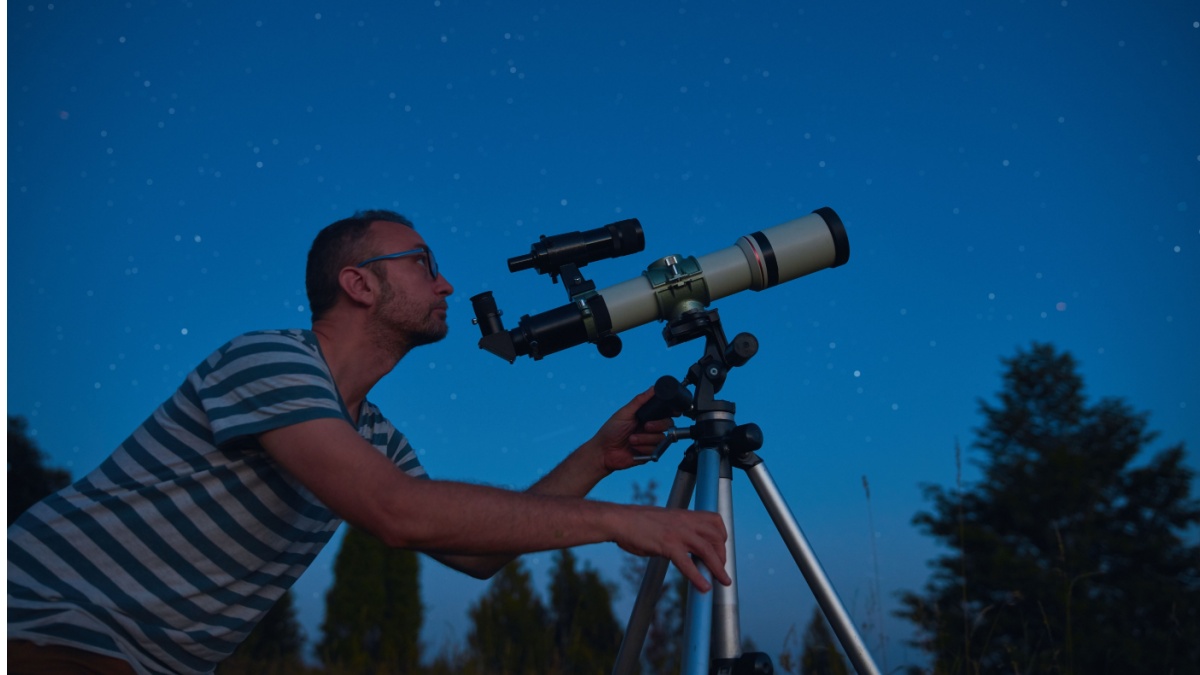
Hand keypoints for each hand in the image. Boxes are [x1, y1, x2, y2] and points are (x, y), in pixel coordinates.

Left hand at [589, 388, 672, 472]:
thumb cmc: (610, 431)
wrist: (603, 452)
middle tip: (646, 426)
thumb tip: (653, 388)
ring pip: (661, 438)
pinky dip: (644, 448)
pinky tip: (634, 448)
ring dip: (645, 438)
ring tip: (631, 439)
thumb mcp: (624, 413)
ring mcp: (650, 441)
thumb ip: (640, 401)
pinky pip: (655, 450)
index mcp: (646, 416)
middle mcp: (650, 428)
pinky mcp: (649, 453)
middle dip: (658, 425)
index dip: (671, 411)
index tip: (673, 412)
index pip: (664, 412)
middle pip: (667, 424)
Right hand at [615, 505, 731, 591]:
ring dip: (718, 568)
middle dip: (722, 555)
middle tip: (720, 570)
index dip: (722, 537)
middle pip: (716, 537)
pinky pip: (687, 563)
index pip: (715, 521)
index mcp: (684, 515)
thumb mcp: (664, 521)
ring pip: (707, 550)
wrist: (619, 520)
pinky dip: (697, 577)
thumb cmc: (637, 522)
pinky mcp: (667, 545)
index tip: (721, 551)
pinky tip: (703, 587)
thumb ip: (677, 530)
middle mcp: (685, 522)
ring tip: (723, 581)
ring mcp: (677, 533)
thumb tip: (685, 547)